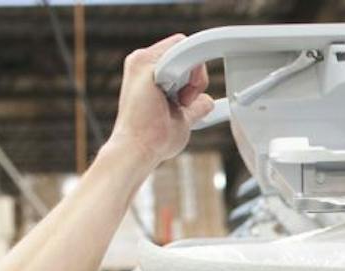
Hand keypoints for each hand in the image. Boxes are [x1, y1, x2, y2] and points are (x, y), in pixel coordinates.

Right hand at [110, 35, 213, 168]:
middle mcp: (142, 62)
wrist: (137, 150)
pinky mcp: (143, 63)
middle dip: (193, 77)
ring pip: (182, 47)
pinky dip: (187, 73)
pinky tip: (179, 96)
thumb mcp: (181, 120)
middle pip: (183, 49)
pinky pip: (178, 50)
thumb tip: (208, 102)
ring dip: (189, 78)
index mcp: (149, 73)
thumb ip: (194, 107)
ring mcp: (141, 60)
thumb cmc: (153, 141)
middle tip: (183, 104)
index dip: (192, 76)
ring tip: (176, 103)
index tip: (187, 101)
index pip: (180, 57)